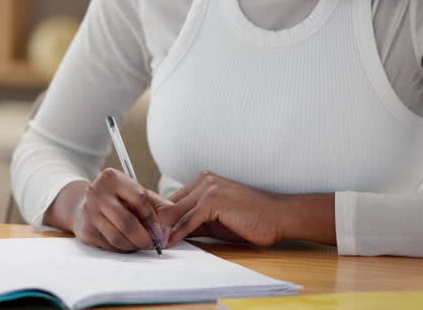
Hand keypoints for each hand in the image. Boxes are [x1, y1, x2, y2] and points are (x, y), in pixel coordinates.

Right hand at [60, 168, 171, 252]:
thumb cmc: (118, 200)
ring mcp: (89, 212)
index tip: (159, 230)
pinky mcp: (85, 230)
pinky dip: (122, 248)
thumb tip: (171, 230)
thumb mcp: (137, 194)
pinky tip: (126, 243)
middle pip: (127, 222)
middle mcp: (97, 192)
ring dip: (134, 246)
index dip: (152, 218)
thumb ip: (158, 207)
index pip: (139, 199)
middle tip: (154, 245)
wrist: (84, 204)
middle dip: (145, 238)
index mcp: (112, 178)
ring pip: (118, 238)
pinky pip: (109, 246)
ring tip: (141, 244)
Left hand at [160, 172, 285, 247]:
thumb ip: (195, 222)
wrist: (278, 216)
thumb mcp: (216, 220)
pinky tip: (169, 242)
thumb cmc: (251, 219)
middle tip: (144, 238)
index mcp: (203, 181)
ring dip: (163, 229)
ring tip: (151, 243)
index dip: (161, 217)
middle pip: (171, 203)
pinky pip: (188, 220)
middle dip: (157, 222)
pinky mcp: (213, 201)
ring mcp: (208, 188)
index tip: (149, 231)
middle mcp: (203, 180)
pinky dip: (177, 233)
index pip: (173, 199)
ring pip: (176, 211)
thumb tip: (173, 232)